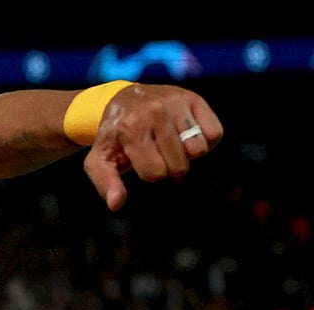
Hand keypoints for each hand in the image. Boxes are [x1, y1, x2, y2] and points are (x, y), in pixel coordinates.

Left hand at [86, 83, 221, 210]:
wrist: (123, 100)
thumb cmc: (114, 136)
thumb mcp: (100, 160)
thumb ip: (106, 183)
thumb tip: (116, 204)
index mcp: (131, 128)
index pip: (156, 173)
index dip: (150, 173)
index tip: (141, 160)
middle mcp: (154, 112)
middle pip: (180, 165)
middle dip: (169, 165)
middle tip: (156, 151)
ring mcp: (176, 103)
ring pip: (199, 150)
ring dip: (187, 153)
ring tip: (170, 142)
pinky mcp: (194, 98)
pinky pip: (215, 134)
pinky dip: (205, 140)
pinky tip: (186, 134)